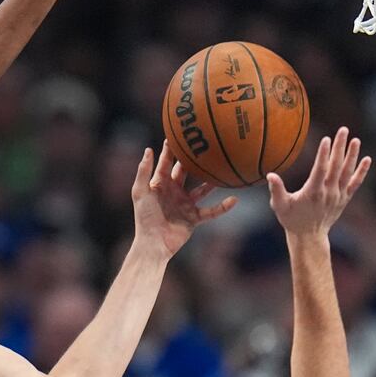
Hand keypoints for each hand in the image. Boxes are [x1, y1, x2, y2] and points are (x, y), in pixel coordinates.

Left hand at [131, 142, 238, 259]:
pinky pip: (211, 211)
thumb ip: (144, 171)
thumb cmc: (144, 217)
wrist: (153, 243)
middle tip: (205, 145)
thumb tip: (149, 149)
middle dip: (193, 160)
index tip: (179, 133)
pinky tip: (235, 199)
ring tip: (224, 169)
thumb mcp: (140, 191)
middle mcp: (174, 192)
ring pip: (202, 190)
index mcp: (160, 185)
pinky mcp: (194, 218)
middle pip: (185, 172)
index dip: (171, 150)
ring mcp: (185, 205)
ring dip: (212, 181)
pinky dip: (223, 207)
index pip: (166, 163)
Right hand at [265, 127, 370, 237]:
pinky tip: (367, 159)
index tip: (327, 139)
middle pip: (336, 166)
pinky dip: (362, 172)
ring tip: (355, 140)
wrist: (309, 236)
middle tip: (343, 130)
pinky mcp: (344, 198)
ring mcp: (338, 195)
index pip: (320, 170)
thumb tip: (271, 175)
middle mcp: (328, 192)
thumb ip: (276, 190)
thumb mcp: (280, 206)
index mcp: (312, 192)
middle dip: (340, 147)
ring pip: (347, 172)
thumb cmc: (291, 219)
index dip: (323, 154)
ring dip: (352, 155)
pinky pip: (355, 183)